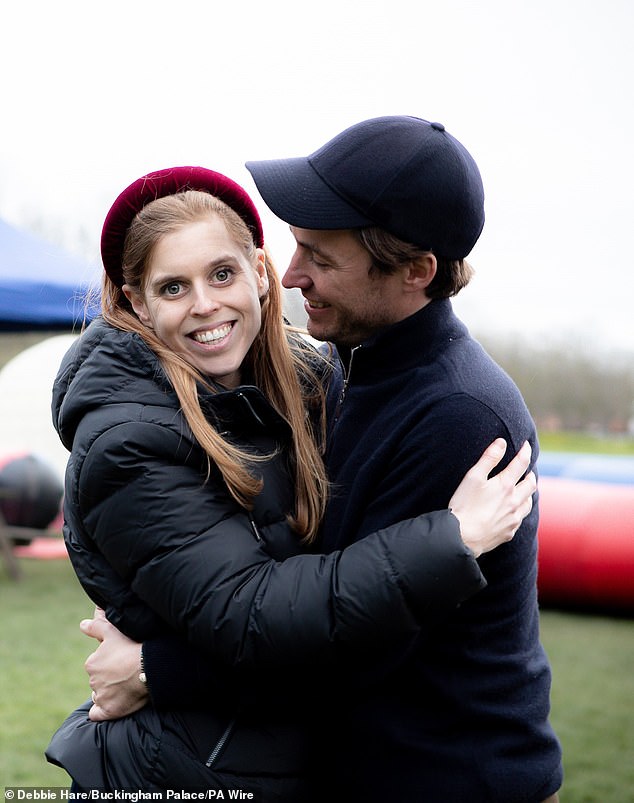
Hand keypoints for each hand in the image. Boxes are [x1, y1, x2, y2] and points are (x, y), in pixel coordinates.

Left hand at [80, 607, 148, 721]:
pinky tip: (111, 704)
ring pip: (100, 695)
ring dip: (108, 692)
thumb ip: (96, 627)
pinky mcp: (109, 710)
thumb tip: (82, 624)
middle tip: (126, 673)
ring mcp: (101, 697)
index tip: (121, 661)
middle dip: (108, 677)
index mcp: (91, 663)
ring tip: (125, 686)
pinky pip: (98, 714)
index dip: (108, 663)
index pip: (96, 666)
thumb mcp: (113, 631)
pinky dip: (102, 710)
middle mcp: (93, 681)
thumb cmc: (133, 645)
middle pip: (98, 680)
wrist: (150, 666)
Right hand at [448, 439, 535, 557]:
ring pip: (529, 503)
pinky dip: (520, 511)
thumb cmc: (465, 505)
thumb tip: (501, 442)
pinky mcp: (508, 532)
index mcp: (506, 485)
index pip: (521, 463)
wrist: (463, 537)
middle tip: (527, 470)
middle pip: (531, 484)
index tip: (526, 445)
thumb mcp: (473, 477)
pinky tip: (513, 511)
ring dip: (528, 493)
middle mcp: (514, 502)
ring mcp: (513, 518)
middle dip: (530, 474)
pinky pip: (520, 519)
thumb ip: (489, 458)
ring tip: (524, 490)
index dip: (525, 452)